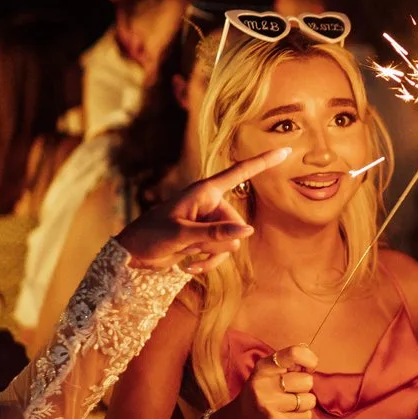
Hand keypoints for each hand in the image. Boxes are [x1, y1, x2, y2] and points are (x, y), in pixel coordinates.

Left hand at [118, 146, 293, 272]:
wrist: (131, 255)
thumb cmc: (150, 235)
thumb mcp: (181, 234)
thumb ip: (215, 233)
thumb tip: (248, 231)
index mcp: (204, 192)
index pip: (240, 173)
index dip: (263, 163)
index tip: (286, 151)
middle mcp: (210, 204)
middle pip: (237, 223)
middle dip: (220, 240)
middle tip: (193, 246)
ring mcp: (208, 222)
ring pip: (231, 241)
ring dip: (213, 255)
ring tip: (189, 258)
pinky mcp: (205, 238)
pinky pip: (222, 251)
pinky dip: (209, 262)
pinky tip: (189, 267)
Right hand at [236, 345, 319, 418]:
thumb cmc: (262, 392)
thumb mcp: (269, 372)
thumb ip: (290, 364)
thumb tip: (312, 363)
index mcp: (263, 367)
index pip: (294, 354)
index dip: (309, 360)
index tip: (308, 368)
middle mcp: (263, 384)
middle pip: (307, 381)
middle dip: (304, 386)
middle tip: (289, 390)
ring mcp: (268, 404)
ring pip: (309, 400)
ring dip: (304, 402)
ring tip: (289, 403)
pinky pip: (306, 416)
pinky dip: (302, 415)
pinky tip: (287, 414)